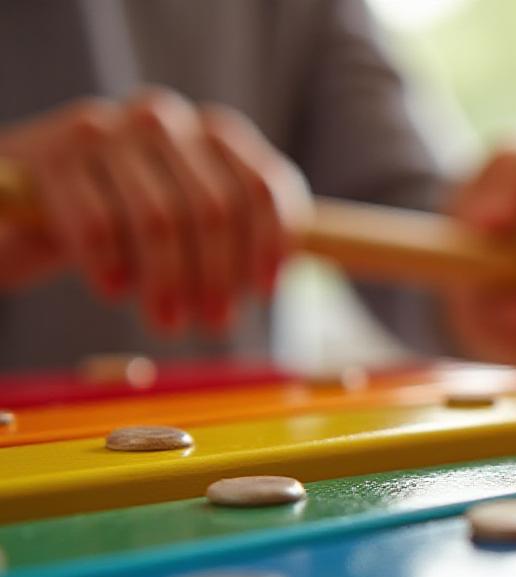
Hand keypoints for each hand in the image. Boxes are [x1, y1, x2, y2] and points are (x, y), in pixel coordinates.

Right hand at [0, 89, 310, 334]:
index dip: (269, 246)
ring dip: (167, 283)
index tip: (265, 295)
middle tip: (214, 325)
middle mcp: (166, 121)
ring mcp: (109, 131)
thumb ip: (244, 238)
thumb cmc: (145, 218)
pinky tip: (116, 292)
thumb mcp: (201, 217)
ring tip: (167, 324)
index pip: (262, 188)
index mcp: (217, 133)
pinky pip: (97, 224)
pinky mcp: (56, 156)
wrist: (52, 193)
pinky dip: (111, 267)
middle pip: (213, 209)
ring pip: (158, 220)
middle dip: (218, 277)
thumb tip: (272, 286)